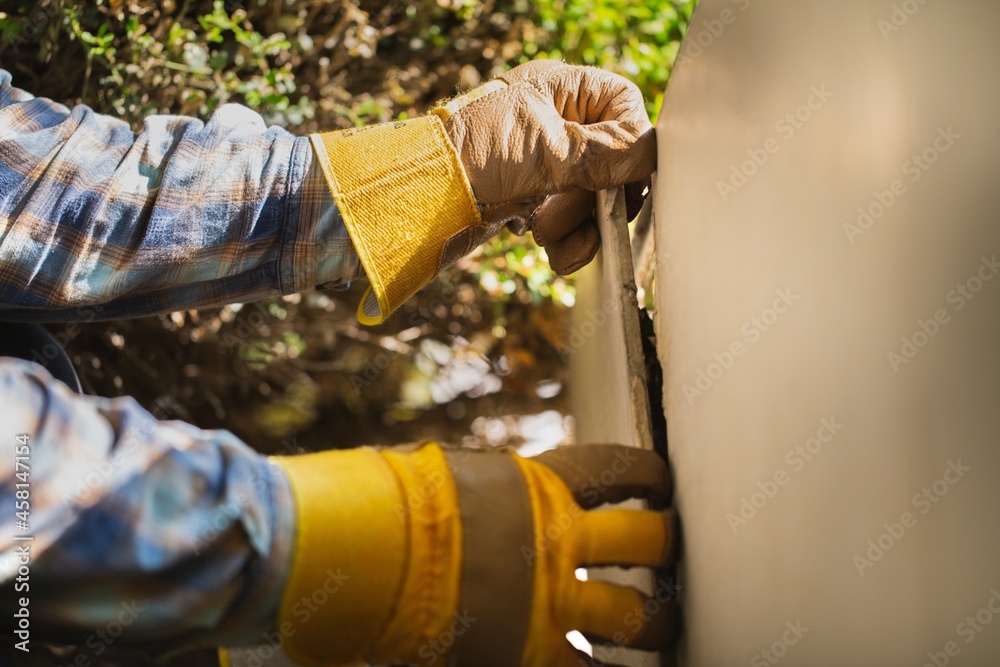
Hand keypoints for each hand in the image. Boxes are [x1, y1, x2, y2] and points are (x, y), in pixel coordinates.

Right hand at [269, 443, 677, 665]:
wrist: (362, 553)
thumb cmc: (391, 506)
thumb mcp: (449, 480)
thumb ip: (487, 490)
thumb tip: (484, 488)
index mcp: (539, 488)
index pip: (616, 469)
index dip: (648, 475)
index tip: (660, 484)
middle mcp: (557, 541)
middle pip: (643, 541)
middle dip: (665, 545)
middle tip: (671, 551)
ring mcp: (550, 602)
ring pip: (636, 617)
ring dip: (656, 624)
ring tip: (663, 627)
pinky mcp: (533, 656)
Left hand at [437, 60, 654, 274]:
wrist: (412, 199)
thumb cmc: (469, 157)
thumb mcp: (545, 151)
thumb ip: (604, 153)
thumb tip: (650, 155)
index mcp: (564, 90)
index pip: (626, 109)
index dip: (631, 148)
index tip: (622, 182)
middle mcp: (561, 122)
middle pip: (616, 163)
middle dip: (597, 199)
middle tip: (565, 215)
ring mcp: (550, 162)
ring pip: (598, 199)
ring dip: (582, 226)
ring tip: (547, 235)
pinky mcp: (538, 198)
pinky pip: (575, 222)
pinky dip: (570, 241)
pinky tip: (552, 252)